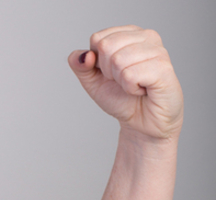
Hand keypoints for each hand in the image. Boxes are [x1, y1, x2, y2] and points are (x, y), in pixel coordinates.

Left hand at [69, 25, 182, 140]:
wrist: (141, 122)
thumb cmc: (121, 97)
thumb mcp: (92, 80)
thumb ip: (80, 65)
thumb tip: (85, 55)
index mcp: (129, 33)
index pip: (98, 38)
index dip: (97, 62)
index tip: (111, 72)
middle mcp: (146, 36)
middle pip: (106, 46)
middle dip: (108, 71)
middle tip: (124, 80)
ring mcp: (158, 50)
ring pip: (118, 60)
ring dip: (120, 81)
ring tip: (134, 84)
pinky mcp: (164, 68)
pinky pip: (130, 75)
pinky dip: (130, 88)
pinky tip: (142, 90)